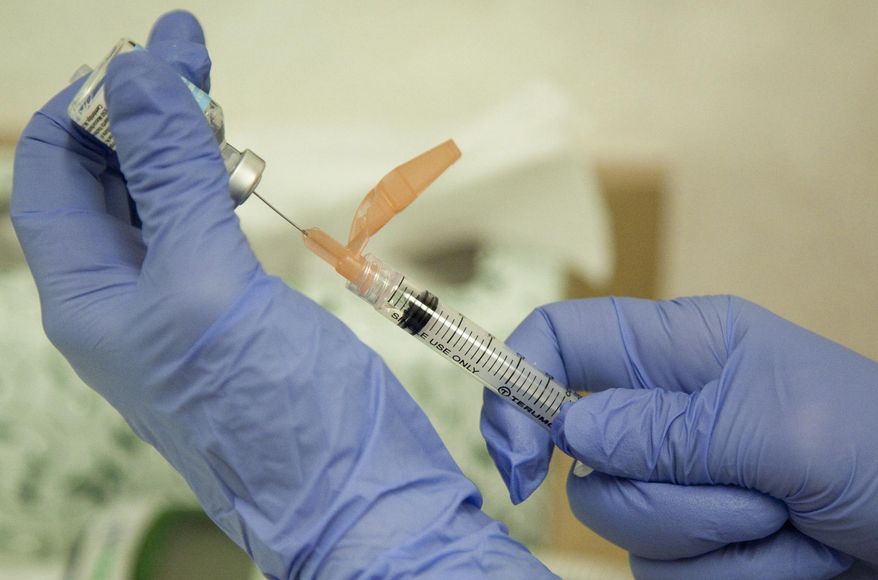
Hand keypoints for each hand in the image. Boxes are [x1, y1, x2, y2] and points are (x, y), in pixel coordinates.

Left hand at [12, 11, 554, 578]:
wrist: (346, 485)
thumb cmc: (265, 405)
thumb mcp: (205, 282)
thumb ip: (172, 179)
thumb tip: (140, 76)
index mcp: (87, 297)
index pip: (52, 179)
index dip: (82, 111)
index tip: (137, 61)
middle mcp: (122, 296)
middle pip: (105, 180)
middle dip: (138, 115)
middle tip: (190, 58)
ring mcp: (179, 299)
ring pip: (159, 197)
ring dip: (181, 145)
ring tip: (219, 106)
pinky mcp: (231, 302)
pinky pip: (204, 224)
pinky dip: (217, 183)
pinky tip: (240, 165)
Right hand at [482, 296, 877, 577]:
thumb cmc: (877, 447)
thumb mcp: (779, 426)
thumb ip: (667, 427)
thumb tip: (570, 429)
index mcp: (680, 349)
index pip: (563, 338)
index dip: (518, 381)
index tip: (518, 454)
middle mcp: (665, 409)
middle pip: (584, 456)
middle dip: (661, 494)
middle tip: (748, 492)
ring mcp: (676, 478)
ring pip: (620, 523)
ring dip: (710, 537)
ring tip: (785, 520)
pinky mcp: (692, 540)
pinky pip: (663, 572)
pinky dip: (730, 574)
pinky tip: (789, 553)